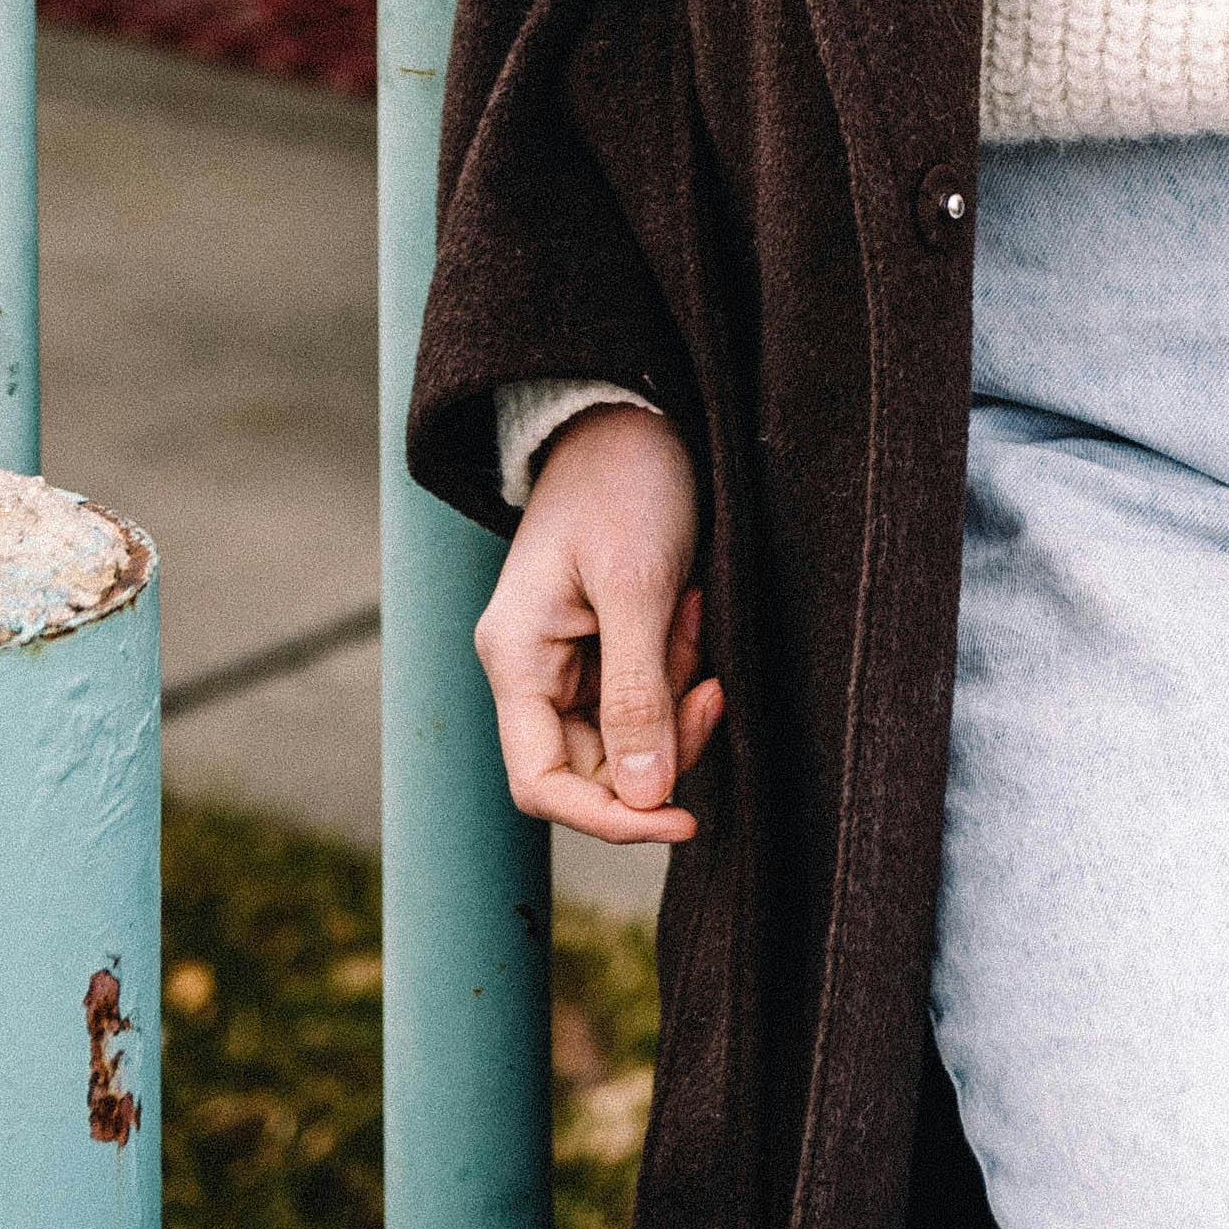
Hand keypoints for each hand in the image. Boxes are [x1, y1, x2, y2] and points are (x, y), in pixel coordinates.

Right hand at [472, 400, 722, 848]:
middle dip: (664, 737)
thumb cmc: (625, 482)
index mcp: (517, 658)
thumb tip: (645, 798)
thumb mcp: (637, 585)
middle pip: (597, 765)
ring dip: (676, 693)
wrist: (634, 410)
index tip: (686, 818)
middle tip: (712, 680)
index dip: (611, 819)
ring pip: (631, 731)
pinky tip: (693, 605)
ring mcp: (569, 657)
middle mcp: (533, 669)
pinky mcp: (606, 640)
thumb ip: (638, 694)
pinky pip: (648, 691)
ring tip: (695, 611)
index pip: (544, 784)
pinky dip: (681, 665)